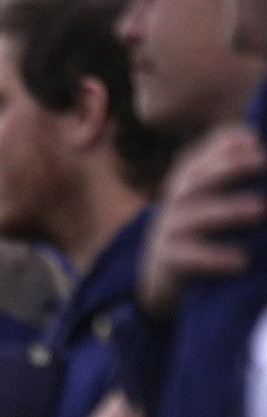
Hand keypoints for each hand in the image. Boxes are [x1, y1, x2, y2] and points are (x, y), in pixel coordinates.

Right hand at [140, 124, 266, 316]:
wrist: (164, 274)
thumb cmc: (200, 227)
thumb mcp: (209, 195)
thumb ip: (226, 164)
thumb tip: (247, 137)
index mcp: (186, 184)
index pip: (200, 159)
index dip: (223, 148)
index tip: (253, 142)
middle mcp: (175, 203)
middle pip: (195, 180)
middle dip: (228, 168)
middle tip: (262, 161)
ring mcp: (169, 231)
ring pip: (195, 216)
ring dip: (228, 210)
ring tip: (259, 209)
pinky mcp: (169, 260)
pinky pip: (189, 257)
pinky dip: (214, 257)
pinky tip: (241, 261)